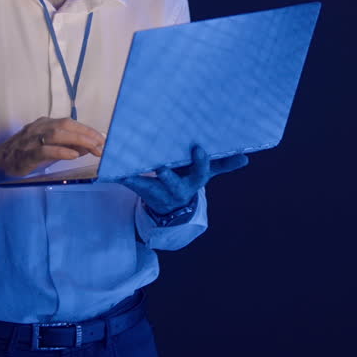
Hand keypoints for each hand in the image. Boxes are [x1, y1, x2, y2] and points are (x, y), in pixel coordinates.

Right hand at [0, 117, 104, 196]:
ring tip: (92, 148)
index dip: (88, 130)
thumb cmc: (26, 154)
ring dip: (78, 140)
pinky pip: (45, 150)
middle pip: (66, 125)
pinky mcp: (26, 154)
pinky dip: (61, 151)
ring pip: (57, 134)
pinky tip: (73, 156)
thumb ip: (69, 146)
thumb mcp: (50, 148)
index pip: (70, 123)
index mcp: (45, 123)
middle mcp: (39, 128)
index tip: (103, 139)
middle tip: (102, 145)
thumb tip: (90, 147)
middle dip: (87, 134)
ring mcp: (31, 140)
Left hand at [119, 144, 248, 214]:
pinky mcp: (141, 191)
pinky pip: (130, 184)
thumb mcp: (205, 174)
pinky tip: (110, 170)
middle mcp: (176, 189)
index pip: (200, 173)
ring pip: (148, 186)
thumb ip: (223, 165)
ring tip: (126, 170)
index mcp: (194, 182)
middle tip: (162, 166)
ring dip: (137, 179)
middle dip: (168, 176)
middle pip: (173, 184)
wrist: (171, 207)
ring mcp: (158, 192)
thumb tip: (246, 158)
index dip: (200, 163)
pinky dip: (120, 177)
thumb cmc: (188, 180)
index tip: (198, 149)